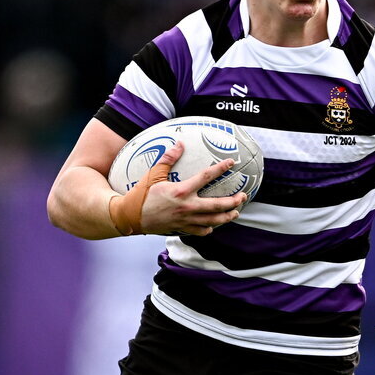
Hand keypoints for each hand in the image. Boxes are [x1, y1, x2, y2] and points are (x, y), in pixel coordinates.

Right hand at [110, 141, 246, 235]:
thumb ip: (168, 159)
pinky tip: (214, 224)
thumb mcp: (153, 174)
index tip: (231, 162)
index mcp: (181, 191)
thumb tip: (179, 144)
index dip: (220, 168)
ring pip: (213, 221)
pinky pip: (201, 231)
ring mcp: (185, 220)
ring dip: (227, 217)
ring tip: (236, 212)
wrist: (130, 217)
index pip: (206, 177)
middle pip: (217, 206)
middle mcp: (187, 207)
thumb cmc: (141, 195)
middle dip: (233, 202)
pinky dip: (210, 228)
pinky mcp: (181, 229)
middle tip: (243, 196)